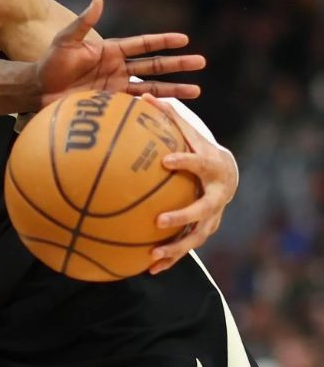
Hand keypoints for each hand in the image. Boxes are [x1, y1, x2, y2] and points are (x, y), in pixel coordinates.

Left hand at [37, 0, 205, 104]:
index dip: (163, 41)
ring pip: (152, 86)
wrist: (39, 89)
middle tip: (201, 62)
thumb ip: (83, 23)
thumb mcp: (66, 40)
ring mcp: (117, 85)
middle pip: (155, 64)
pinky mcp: (112, 102)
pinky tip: (171, 109)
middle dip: (178, 64)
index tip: (184, 39)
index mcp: (111, 50)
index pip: (143, 44)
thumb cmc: (50, 62)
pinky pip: (138, 104)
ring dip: (174, 88)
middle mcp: (118, 67)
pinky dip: (154, 105)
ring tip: (197, 90)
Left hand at [143, 95, 237, 273]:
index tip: (166, 160)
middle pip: (203, 209)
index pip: (199, 163)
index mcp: (211, 166)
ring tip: (152, 256)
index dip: (185, 162)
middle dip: (182, 216)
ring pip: (197, 236)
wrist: (227, 174)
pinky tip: (146, 269)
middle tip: (158, 221)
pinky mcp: (204, 230)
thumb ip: (167, 118)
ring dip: (176, 247)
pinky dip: (169, 259)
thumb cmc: (199, 148)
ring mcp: (213, 216)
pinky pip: (187, 248)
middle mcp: (216, 195)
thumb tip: (139, 97)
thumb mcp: (189, 132)